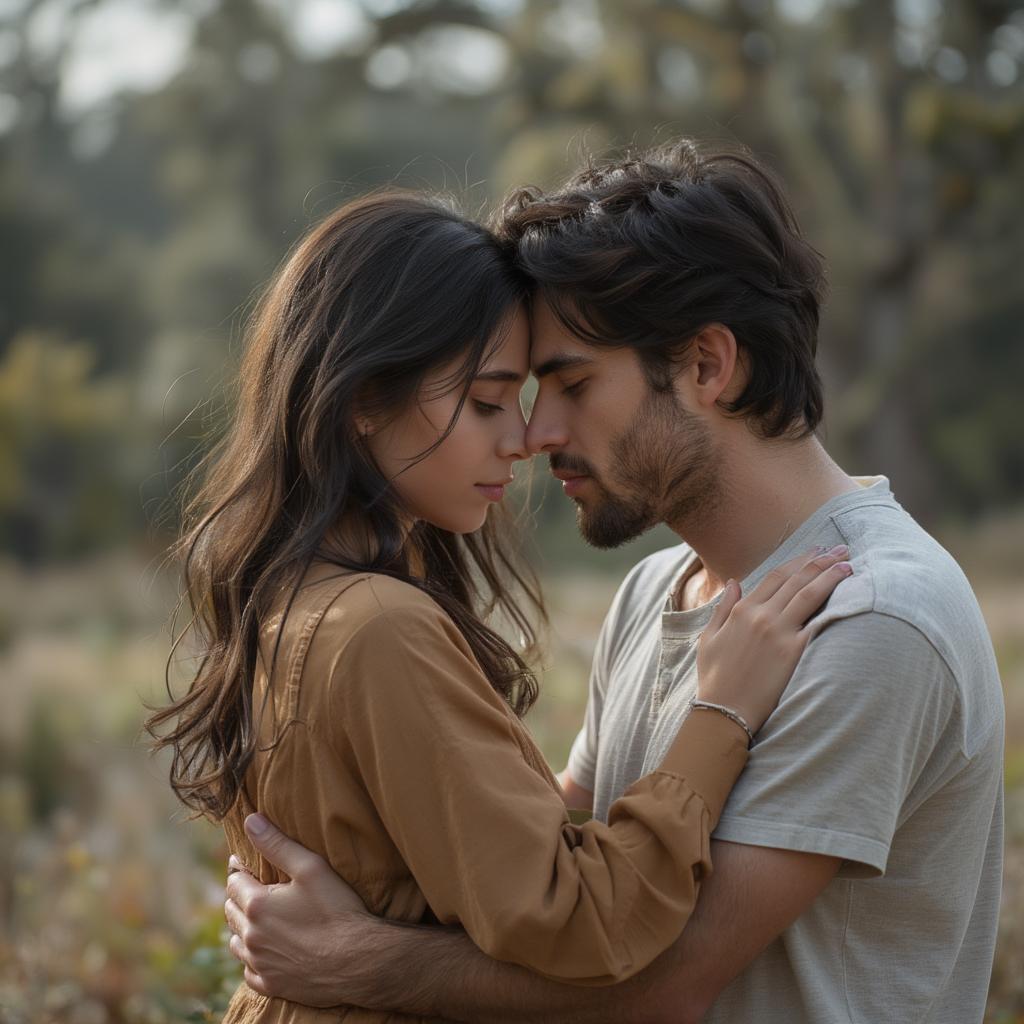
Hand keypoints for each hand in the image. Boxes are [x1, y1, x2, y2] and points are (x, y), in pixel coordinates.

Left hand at [223, 813, 370, 1005]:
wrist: (358, 960)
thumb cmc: (337, 910)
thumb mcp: (311, 868)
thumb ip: (277, 844)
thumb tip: (250, 821)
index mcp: (257, 906)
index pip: (234, 883)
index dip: (240, 870)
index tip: (247, 864)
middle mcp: (251, 937)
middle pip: (230, 911)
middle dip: (239, 897)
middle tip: (256, 888)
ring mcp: (260, 964)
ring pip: (235, 943)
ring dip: (242, 928)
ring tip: (260, 918)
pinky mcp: (271, 985)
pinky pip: (248, 971)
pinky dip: (252, 958)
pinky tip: (267, 950)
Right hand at [696, 546, 851, 733]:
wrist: (723, 712)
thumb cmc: (715, 679)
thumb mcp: (709, 638)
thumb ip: (723, 607)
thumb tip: (735, 582)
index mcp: (742, 610)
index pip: (776, 576)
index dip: (798, 561)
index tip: (815, 552)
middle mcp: (762, 616)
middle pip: (796, 580)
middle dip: (820, 562)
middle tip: (841, 550)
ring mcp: (779, 634)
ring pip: (809, 595)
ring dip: (830, 576)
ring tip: (848, 564)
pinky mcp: (793, 654)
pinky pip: (817, 625)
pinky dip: (833, 609)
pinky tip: (849, 599)